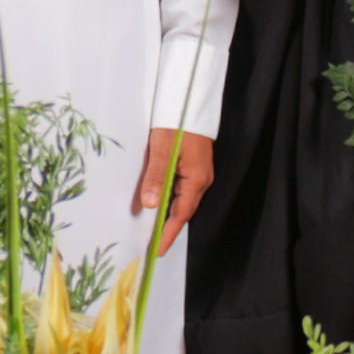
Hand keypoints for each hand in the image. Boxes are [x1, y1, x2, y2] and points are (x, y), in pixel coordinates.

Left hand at [131, 129, 214, 255]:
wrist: (189, 103)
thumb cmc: (176, 124)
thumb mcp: (162, 150)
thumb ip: (156, 177)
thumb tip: (151, 205)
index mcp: (196, 179)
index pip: (181, 214)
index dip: (168, 233)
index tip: (157, 250)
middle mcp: (202, 179)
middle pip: (184, 210)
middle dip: (169, 229)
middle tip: (152, 245)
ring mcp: (200, 173)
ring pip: (184, 201)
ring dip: (170, 216)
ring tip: (153, 230)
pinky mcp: (195, 166)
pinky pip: (184, 190)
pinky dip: (172, 201)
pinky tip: (161, 205)